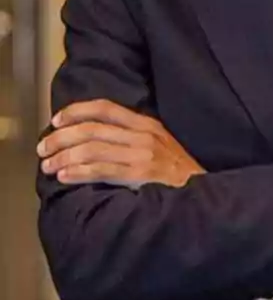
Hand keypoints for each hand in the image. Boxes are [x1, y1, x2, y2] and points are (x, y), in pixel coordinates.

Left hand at [37, 99, 204, 188]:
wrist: (202, 192)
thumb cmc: (177, 171)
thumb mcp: (160, 144)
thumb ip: (133, 137)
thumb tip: (94, 138)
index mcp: (147, 124)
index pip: (106, 108)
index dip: (77, 111)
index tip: (57, 119)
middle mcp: (144, 135)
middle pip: (93, 129)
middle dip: (61, 138)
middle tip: (43, 148)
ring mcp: (142, 155)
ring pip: (92, 149)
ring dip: (64, 157)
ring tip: (48, 166)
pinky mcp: (140, 175)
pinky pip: (101, 171)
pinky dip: (78, 173)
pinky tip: (64, 177)